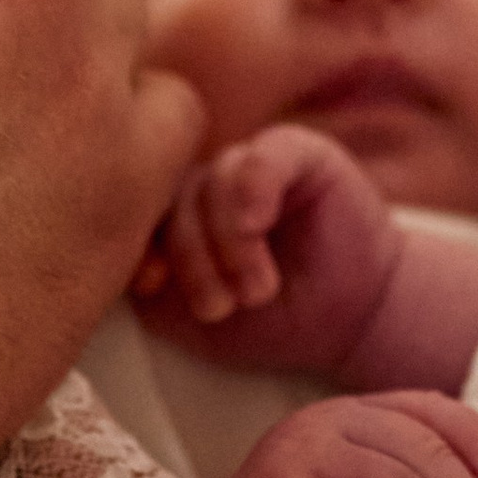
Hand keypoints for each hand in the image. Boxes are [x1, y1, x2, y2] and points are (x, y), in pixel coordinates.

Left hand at [136, 124, 400, 374]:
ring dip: (230, 243)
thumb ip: (156, 292)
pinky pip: (263, 156)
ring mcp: (251, 165)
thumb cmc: (273, 325)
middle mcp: (208, 184)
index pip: (137, 215)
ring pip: (213, 182)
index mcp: (176, 217)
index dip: (139, 245)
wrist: (353, 322)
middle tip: (219, 308)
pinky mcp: (299, 152)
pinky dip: (254, 189)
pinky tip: (259, 225)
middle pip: (171, 199)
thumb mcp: (198, 321)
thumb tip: (124, 266)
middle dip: (190, 258)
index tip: (152, 286)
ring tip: (257, 291)